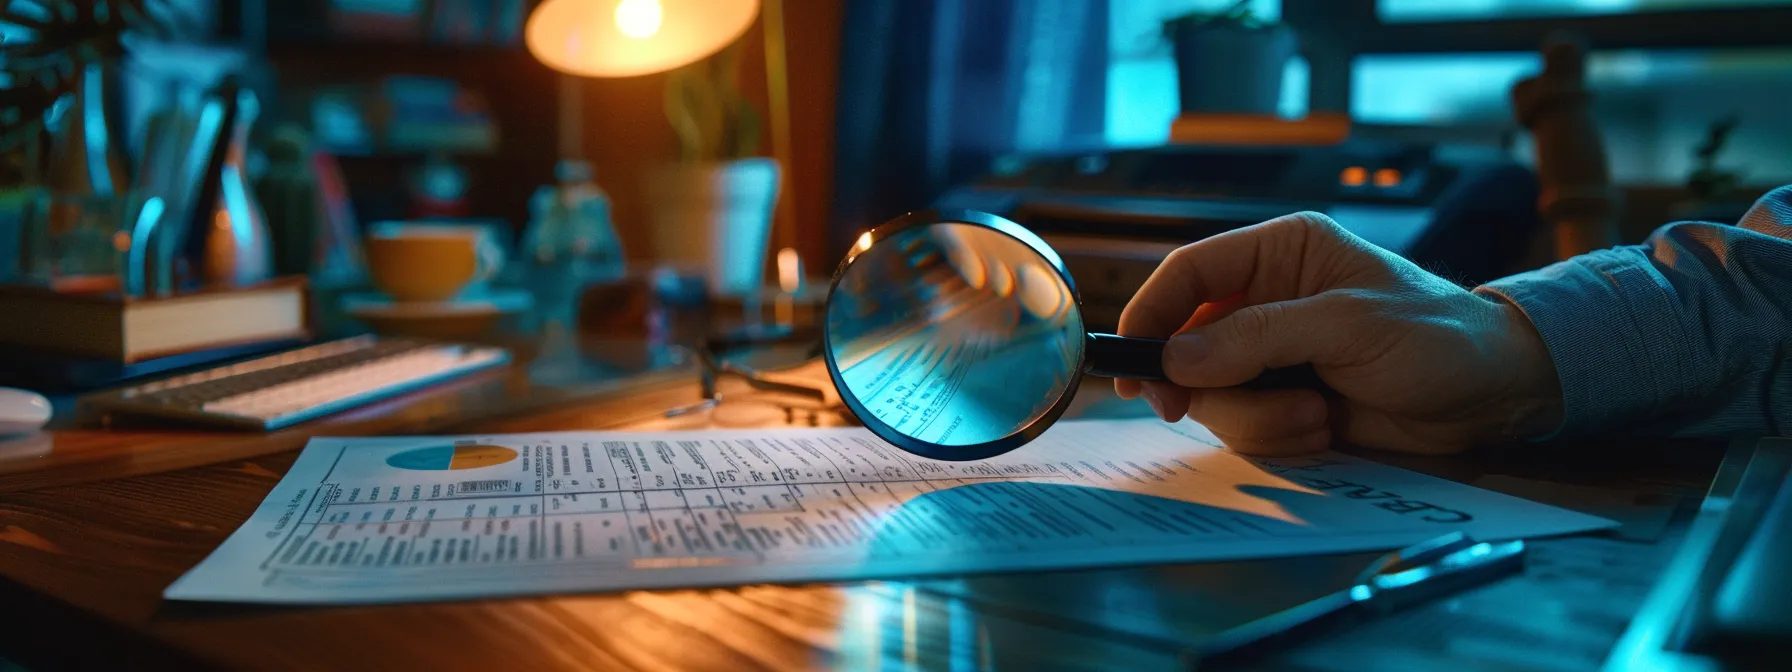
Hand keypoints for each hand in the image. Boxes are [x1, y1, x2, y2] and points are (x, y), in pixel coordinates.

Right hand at [1115, 212, 1562, 454]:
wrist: (1494, 394)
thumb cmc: (1437, 337)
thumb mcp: (1348, 325)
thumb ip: (1257, 336)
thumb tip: (1176, 357)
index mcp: (1280, 254)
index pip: (1188, 274)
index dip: (1150, 314)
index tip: (1129, 363)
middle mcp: (1266, 301)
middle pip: (1186, 345)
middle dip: (1205, 386)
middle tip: (1193, 411)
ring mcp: (1273, 355)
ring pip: (1212, 395)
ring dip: (1257, 417)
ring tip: (1317, 417)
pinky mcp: (1285, 400)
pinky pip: (1244, 425)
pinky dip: (1278, 436)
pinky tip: (1325, 428)